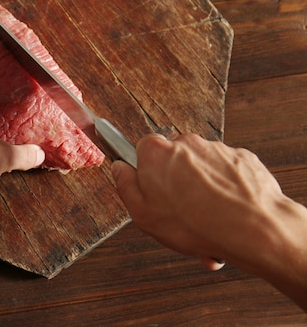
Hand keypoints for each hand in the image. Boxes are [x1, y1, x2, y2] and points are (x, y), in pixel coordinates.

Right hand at [113, 133, 285, 269]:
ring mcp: (217, 149)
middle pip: (173, 159)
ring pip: (201, 169)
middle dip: (175, 183)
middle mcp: (186, 143)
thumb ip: (125, 186)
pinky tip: (226, 215)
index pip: (142, 150)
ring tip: (207, 222)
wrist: (252, 229)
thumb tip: (120, 169)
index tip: (151, 192)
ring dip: (202, 190)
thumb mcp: (142, 214)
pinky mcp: (242, 158)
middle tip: (180, 213)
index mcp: (157, 152)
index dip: (146, 174)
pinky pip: (226, 173)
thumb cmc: (195, 224)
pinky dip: (225, 190)